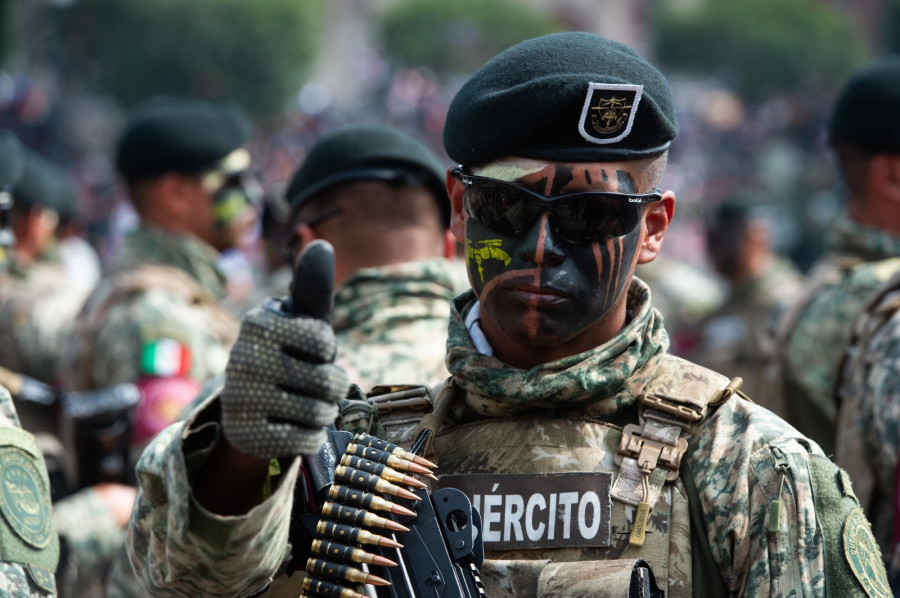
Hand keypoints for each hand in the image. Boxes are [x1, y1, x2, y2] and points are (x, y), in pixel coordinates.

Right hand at [221, 240, 348, 458]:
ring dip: (323, 411)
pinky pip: (307, 441)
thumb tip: (321, 243)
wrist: (249, 405)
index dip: (327, 351)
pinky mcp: (246, 437)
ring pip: (320, 413)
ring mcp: (242, 400)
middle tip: (311, 382)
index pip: (324, 342)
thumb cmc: (288, 351)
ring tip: (304, 403)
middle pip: (329, 382)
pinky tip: (292, 426)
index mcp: (258, 323)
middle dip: (331, 386)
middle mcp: (243, 359)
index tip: (309, 349)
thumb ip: (313, 287)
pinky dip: (310, 436)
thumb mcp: (300, 320)